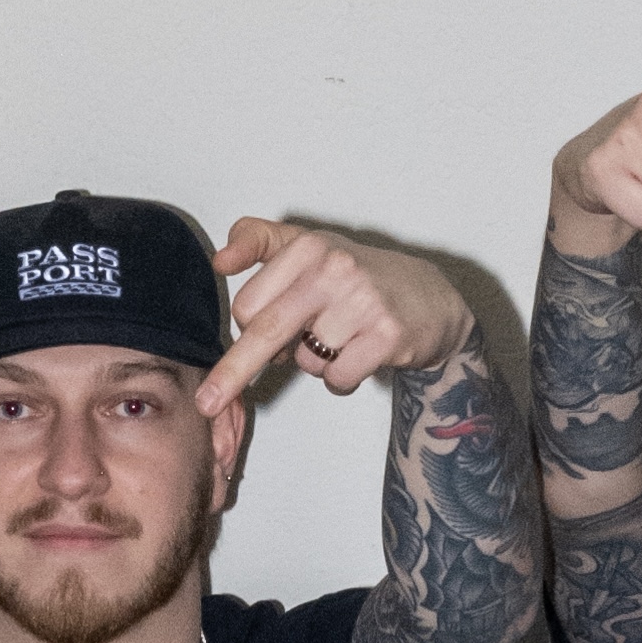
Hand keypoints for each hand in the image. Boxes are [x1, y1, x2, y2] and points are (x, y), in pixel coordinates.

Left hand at [195, 221, 473, 414]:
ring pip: (306, 361)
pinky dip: (341, 379)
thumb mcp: (311, 247)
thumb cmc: (361, 278)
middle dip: (233, 372)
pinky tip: (360, 358)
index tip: (239, 341)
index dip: (246, 327)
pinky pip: (337, 377)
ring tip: (343, 342)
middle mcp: (335, 267)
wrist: (433, 300)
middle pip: (265, 331)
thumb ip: (259, 242)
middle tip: (209, 400)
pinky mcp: (387, 335)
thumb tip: (220, 260)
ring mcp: (363, 301)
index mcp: (309, 245)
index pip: (249, 302)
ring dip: (316, 363)